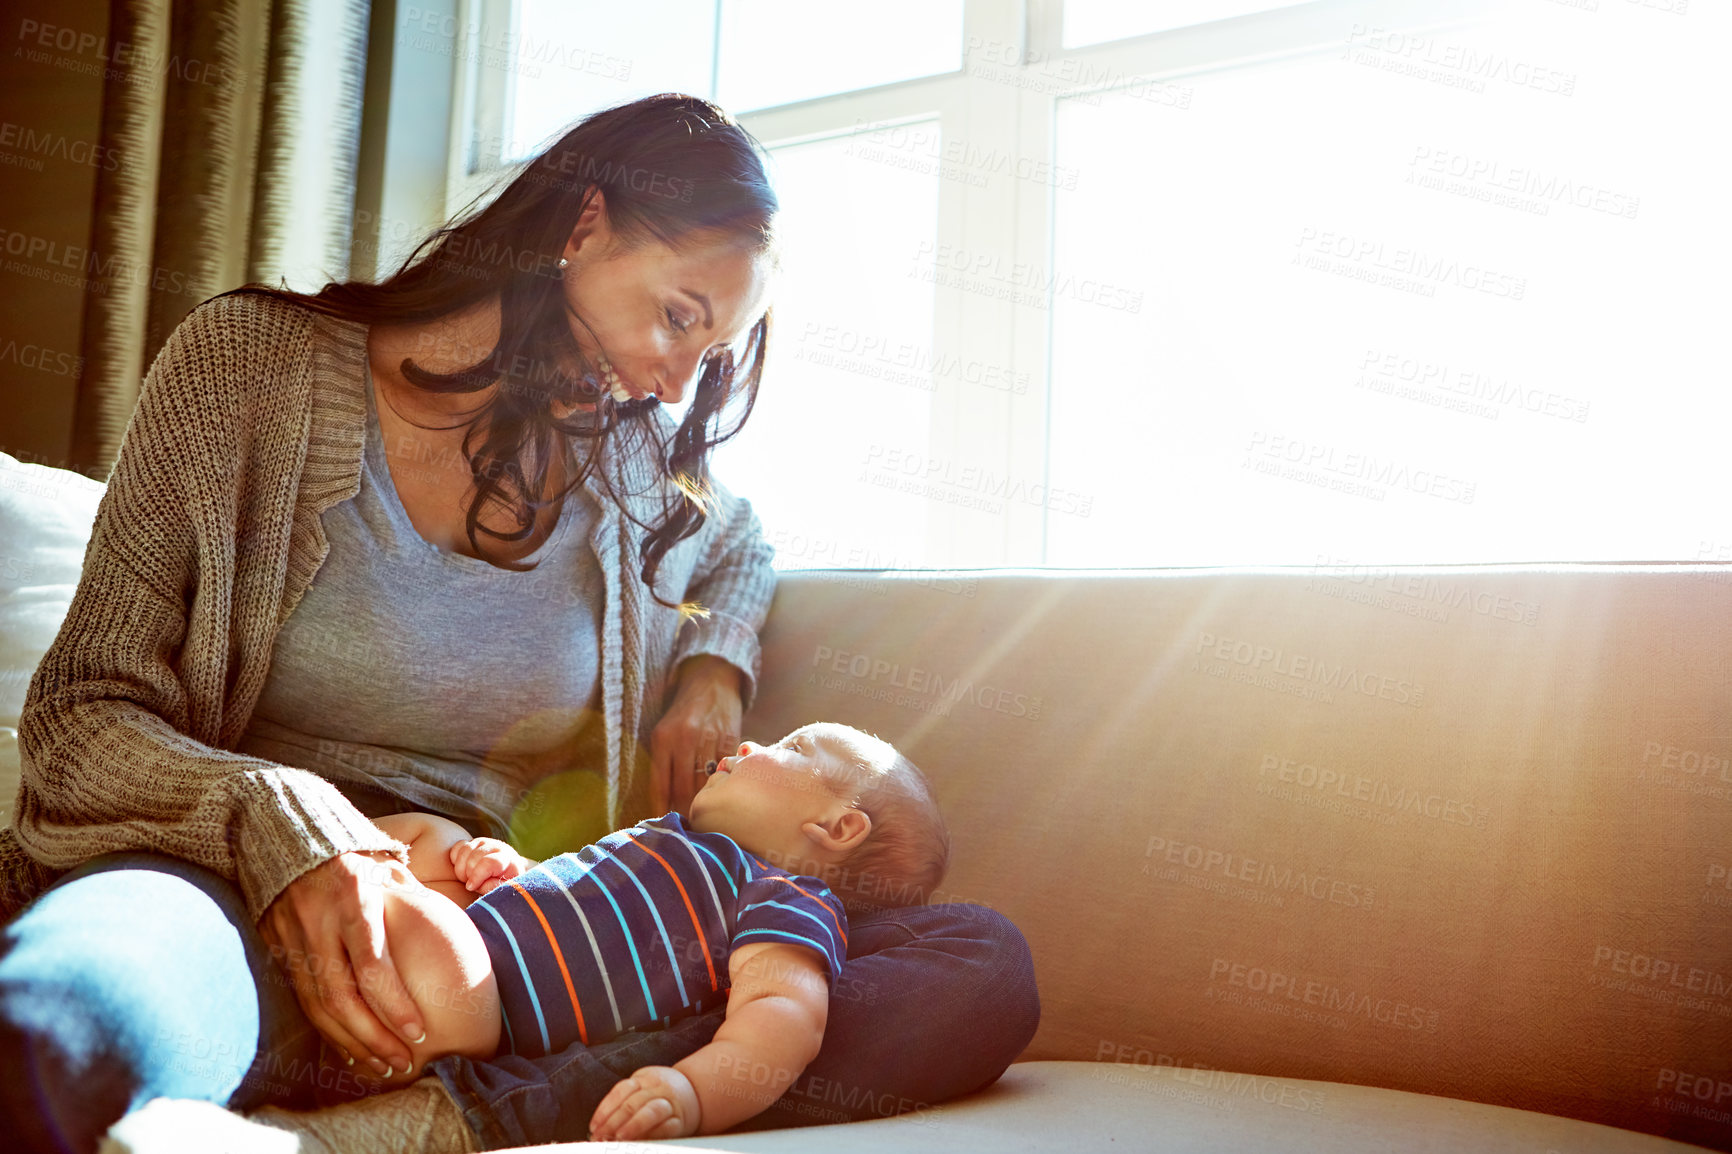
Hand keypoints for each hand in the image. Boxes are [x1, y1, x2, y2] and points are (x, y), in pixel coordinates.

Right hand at [257, 851, 425, 1079]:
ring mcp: (293, 936)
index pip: (371, 963)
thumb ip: (410, 896)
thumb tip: (451, 929)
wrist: (285, 832)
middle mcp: (319, 920)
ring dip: (352, 1041)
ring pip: (318, 1005)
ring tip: (383, 1065)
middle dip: (374, 1036)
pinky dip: (328, 1028)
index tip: (419, 1031)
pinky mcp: (276, 947)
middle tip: (404, 1062)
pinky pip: (302, 999)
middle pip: (342, 995)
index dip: (394, 1003)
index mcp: (352, 895)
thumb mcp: (385, 864)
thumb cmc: (353, 851)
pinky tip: (351, 1048)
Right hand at [449, 836, 529, 894]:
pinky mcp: (472, 843)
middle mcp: (495, 846)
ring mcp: (483, 842)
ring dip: (461, 869)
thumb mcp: (506, 889)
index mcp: (507, 857)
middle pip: (473, 858)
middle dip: (469, 875)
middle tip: (473, 885)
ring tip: (467, 879)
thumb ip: (494, 887)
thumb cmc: (505, 884)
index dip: (476, 876)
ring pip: (464, 851)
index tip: (471, 887)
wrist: (505, 874)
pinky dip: (455, 860)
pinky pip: (457, 848)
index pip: (488, 862)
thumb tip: (478, 883)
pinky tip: (463, 869)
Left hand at [589, 1065, 700, 1140]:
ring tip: (620, 1138)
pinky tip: (642, 1142)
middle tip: (602, 1137)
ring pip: (652, 1111)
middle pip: (633, 1103)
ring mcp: (671, 1104)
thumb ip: (624, 1103)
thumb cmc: (659, 1093)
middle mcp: (658, 1088)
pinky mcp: (681, 1121)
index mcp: (645, 1079)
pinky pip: (667, 1127)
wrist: (696, 1091)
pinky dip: (653, 1135)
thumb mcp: (643, 1088)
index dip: (605, 1109)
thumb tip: (599, 1129)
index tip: (594, 1127)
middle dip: (614, 1122)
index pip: (622, 1091)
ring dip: (634, 1126)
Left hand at [649, 655, 742, 815]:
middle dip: (686, 809)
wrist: (712, 680)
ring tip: (706, 815)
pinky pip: (726, 769)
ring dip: (706, 801)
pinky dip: (724, 784)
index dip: (663, 808)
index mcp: (663, 738)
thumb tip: (665, 803)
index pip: (661, 784)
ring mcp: (710, 737)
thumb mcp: (664, 732)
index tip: (665, 824)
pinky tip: (723, 794)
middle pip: (685, 788)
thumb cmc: (683, 713)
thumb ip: (664, 763)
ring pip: (707, 782)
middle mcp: (685, 737)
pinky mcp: (731, 737)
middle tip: (688, 824)